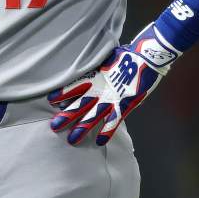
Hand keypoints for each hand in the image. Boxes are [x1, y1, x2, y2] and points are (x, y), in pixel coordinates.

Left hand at [48, 22, 179, 145]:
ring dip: (82, 127)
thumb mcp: (108, 59)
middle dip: (67, 115)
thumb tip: (91, 68)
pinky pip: (114, 120)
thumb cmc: (128, 55)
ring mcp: (112, 98)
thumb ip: (98, 67)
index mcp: (95, 76)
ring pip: (93, 115)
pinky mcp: (125, 104)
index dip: (63, 93)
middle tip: (54, 126)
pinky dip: (107, 131)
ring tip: (71, 140)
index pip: (74, 85)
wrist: (147, 56)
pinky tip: (99, 142)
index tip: (51, 99)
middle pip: (80, 104)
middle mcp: (101, 89)